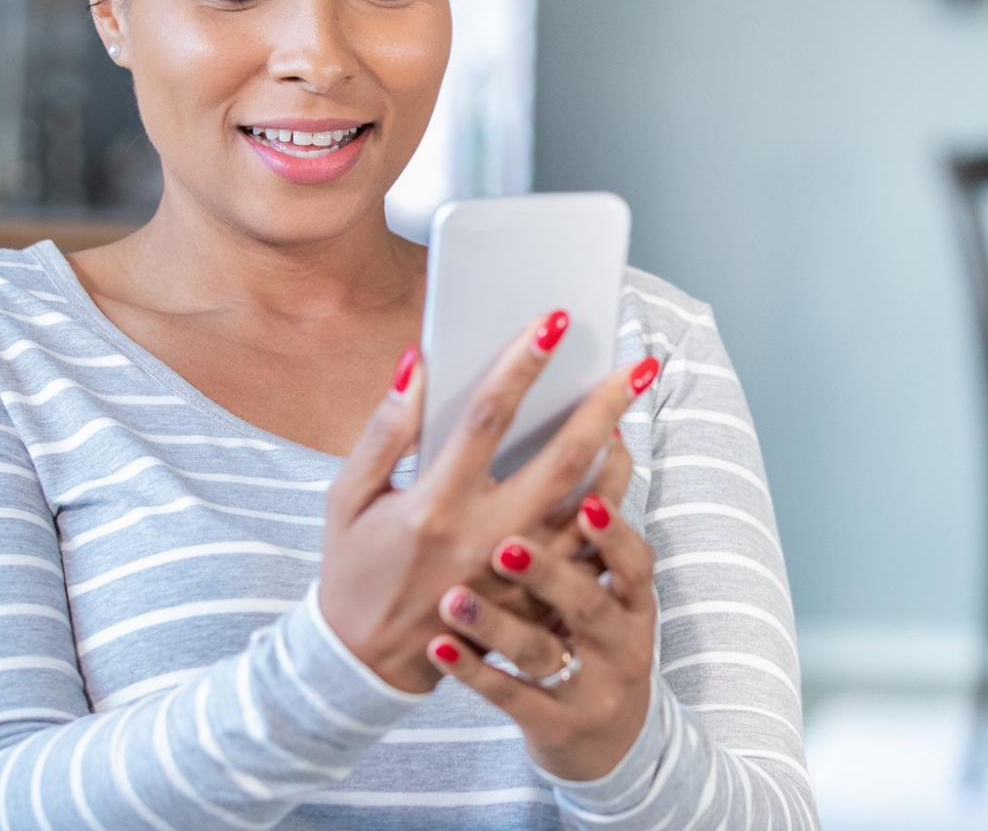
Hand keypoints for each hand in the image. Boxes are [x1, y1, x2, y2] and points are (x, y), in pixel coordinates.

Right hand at [317, 309, 661, 691]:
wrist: (363, 665)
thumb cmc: (354, 569)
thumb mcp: (348, 497)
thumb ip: (384, 431)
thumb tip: (414, 364)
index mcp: (434, 504)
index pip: (488, 418)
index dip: (523, 364)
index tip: (554, 322)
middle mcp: (484, 540)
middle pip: (564, 460)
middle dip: (605, 406)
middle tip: (638, 366)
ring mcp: (519, 579)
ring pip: (592, 511)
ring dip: (619, 460)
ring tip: (628, 418)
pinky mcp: (536, 606)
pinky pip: (589, 557)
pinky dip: (611, 515)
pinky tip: (616, 480)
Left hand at [424, 482, 659, 780]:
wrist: (607, 742)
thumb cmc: (594, 637)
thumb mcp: (612, 592)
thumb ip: (591, 532)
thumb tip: (597, 435)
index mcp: (632, 598)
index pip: (633, 560)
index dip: (615, 533)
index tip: (588, 502)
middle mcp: (620, 640)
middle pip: (589, 602)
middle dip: (550, 572)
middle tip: (503, 546)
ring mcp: (589, 686)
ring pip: (543, 652)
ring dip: (497, 624)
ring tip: (453, 598)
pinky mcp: (555, 723)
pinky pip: (512, 698)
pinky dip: (475, 673)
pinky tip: (438, 650)